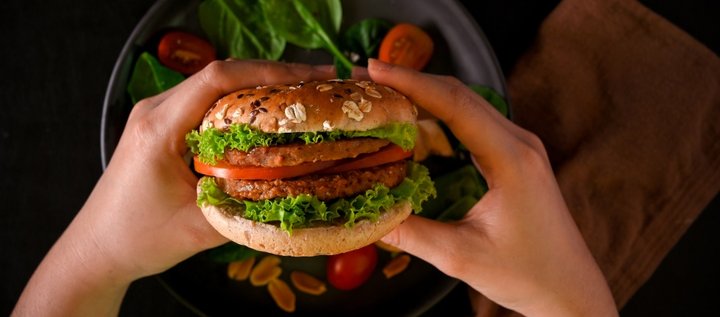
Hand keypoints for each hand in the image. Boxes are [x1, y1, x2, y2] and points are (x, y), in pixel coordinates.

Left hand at [14, 60, 333, 315]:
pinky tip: (268, 114)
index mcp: (158, 128)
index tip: (308, 78)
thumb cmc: (138, 239)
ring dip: (258, 87)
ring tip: (301, 95)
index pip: (217, 80)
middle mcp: (154, 110)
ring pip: (214, 85)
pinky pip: (206, 101)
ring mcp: (156, 114)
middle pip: (220, 75)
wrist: (97, 248)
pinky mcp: (161, 125)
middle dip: (273, 75)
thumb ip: (248, 209)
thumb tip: (299, 192)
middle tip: (318, 84)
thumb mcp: (199, 228)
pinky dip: (241, 102)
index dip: (268, 73)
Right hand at [368, 59, 616, 316]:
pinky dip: (441, 114)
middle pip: (461, 95)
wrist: (568, 287)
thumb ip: (412, 234)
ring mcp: (521, 146)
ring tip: (385, 92)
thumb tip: (366, 215)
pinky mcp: (516, 156)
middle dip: (412, 82)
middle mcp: (520, 143)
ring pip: (468, 105)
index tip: (375, 70)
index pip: (456, 105)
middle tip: (368, 78)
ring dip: (427, 95)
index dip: (412, 83)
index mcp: (511, 159)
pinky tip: (416, 119)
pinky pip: (475, 122)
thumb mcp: (461, 257)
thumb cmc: (526, 273)